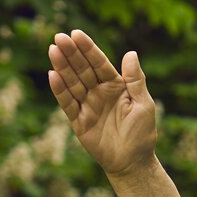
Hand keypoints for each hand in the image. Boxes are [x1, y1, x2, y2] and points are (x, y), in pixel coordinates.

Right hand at [48, 29, 156, 177]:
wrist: (132, 163)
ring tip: (52, 50)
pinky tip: (53, 76)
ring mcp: (87, 106)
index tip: (76, 34)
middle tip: (59, 37)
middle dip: (71, 53)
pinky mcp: (78, 122)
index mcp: (115, 86)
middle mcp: (99, 93)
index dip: (88, 49)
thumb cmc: (141, 134)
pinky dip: (60, 91)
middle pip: (82, 69)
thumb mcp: (143, 104)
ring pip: (72, 83)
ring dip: (62, 67)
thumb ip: (136, 80)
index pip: (99, 63)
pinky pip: (67, 104)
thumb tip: (131, 53)